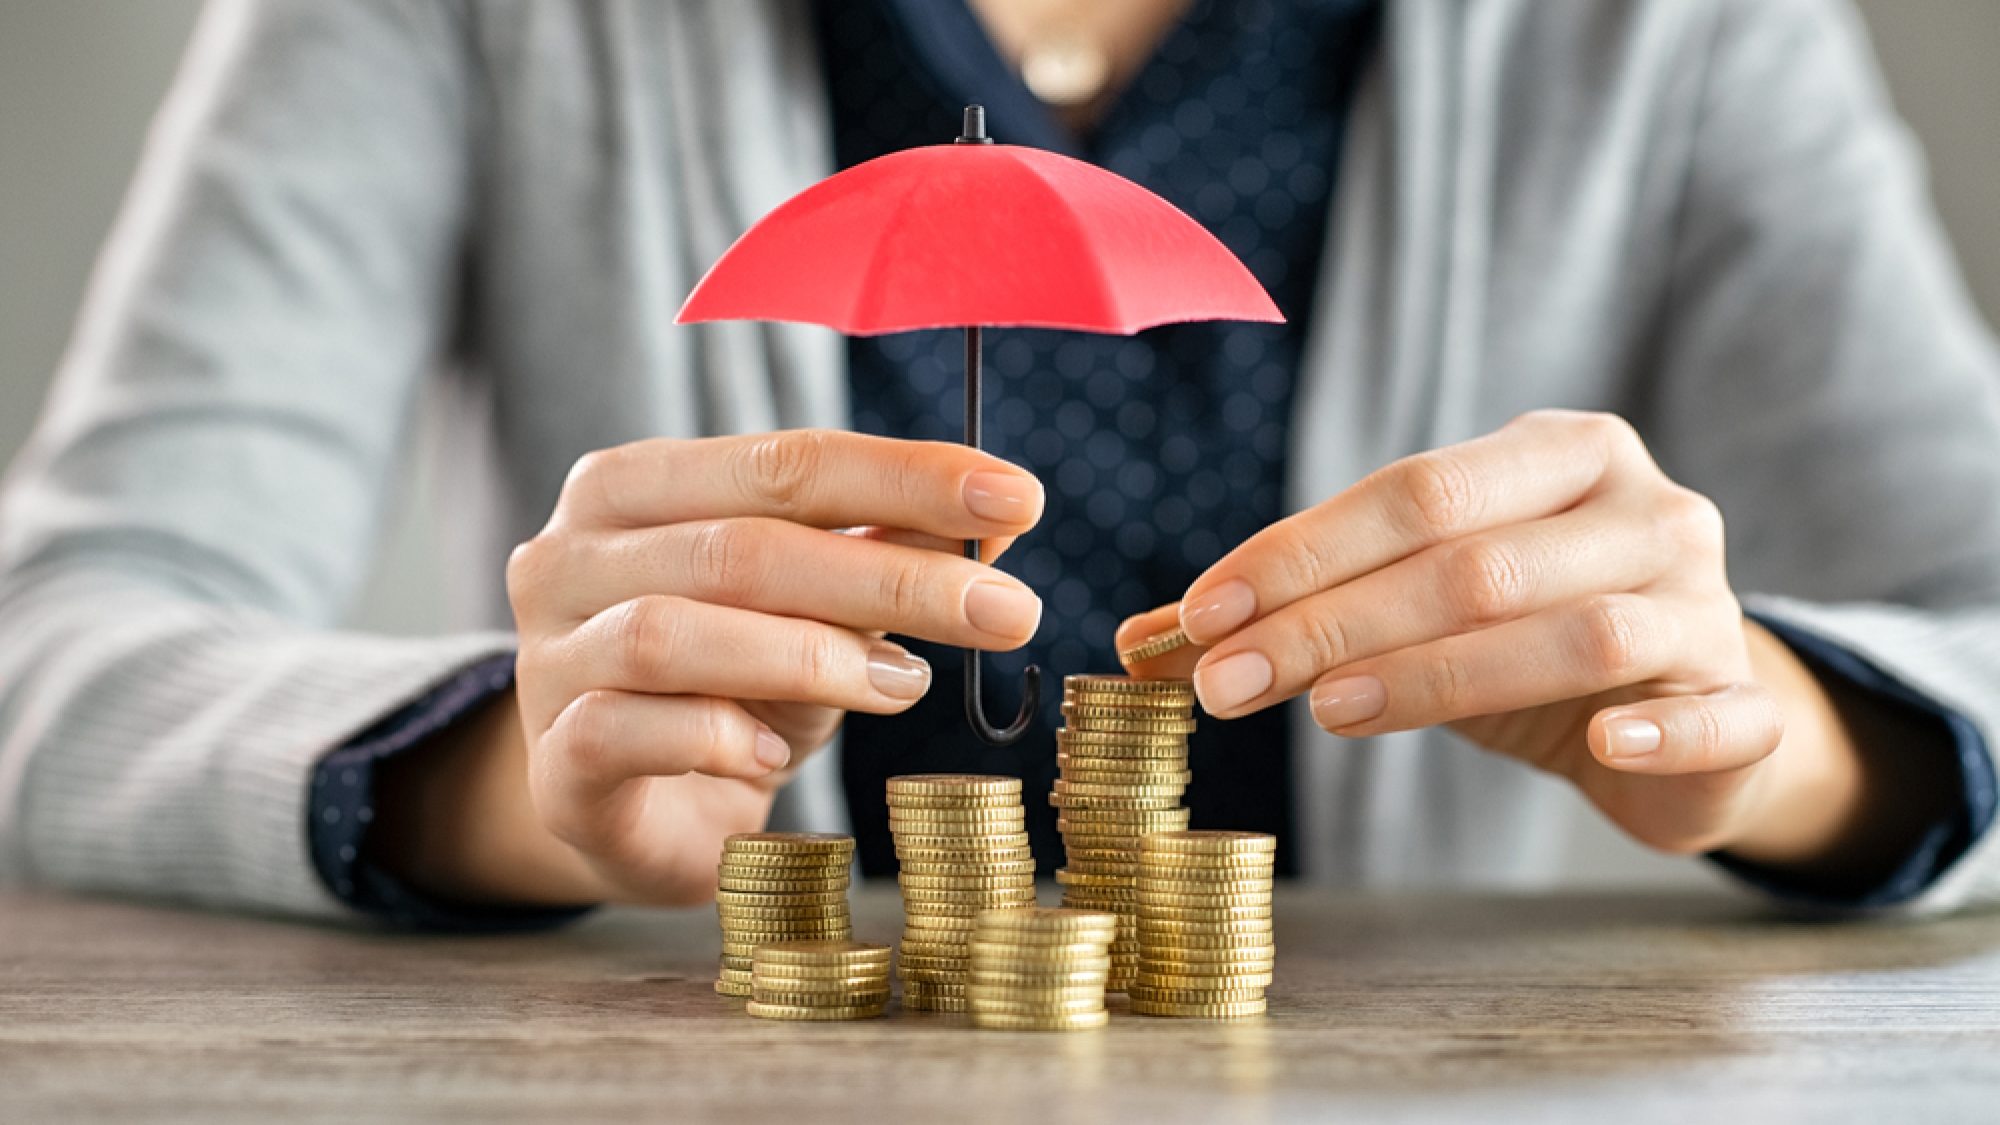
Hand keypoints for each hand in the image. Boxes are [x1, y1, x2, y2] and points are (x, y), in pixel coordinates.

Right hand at [374, 430, 1043, 906]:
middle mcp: (569, 558)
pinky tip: (780, 760)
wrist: (632, 817)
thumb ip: (881, 555)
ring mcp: (547, 661)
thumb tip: (999, 517)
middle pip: (741, 546)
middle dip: (890, 577)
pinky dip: (719, 738)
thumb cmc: (728, 691)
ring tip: (906, 685)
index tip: (1016, 498)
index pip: (782, 461)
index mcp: (633, 489)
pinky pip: (626, 731)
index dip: (904, 477)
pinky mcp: (553, 766)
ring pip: (672, 632)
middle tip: (1008, 608)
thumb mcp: (814, 614)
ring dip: (811, 656)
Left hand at [1122, 410, 1943, 873]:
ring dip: (1442, 673)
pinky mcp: (1749, 703)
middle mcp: (1645, 509)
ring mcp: (1706, 603)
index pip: (1417, 492)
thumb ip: (1295, 614)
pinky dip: (1661, 724)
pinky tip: (1599, 741)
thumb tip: (1140, 643)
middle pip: (1474, 561)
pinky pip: (1719, 711)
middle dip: (1333, 621)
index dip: (1302, 551)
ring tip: (1328, 712)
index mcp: (1562, 456)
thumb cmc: (1524, 643)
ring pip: (1577, 631)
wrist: (1684, 714)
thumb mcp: (1413, 614)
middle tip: (1226, 684)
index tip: (1199, 611)